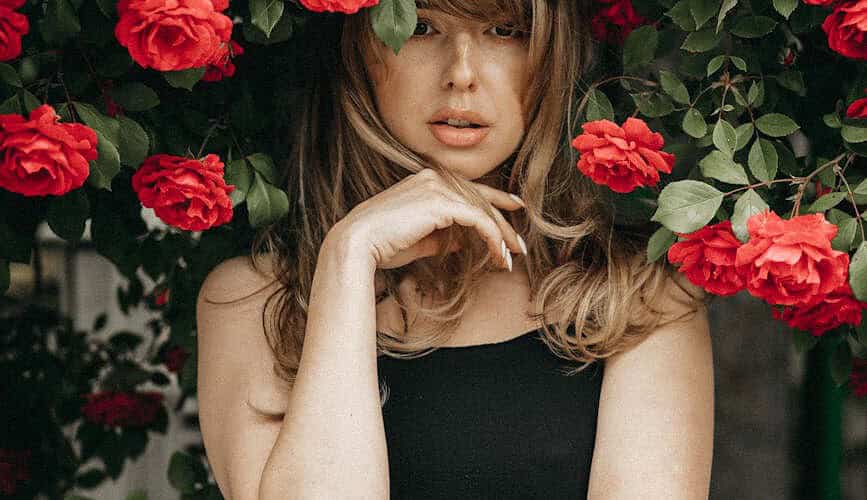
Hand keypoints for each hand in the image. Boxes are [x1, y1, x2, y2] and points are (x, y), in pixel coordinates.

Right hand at [328, 168, 525, 270]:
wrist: (359, 243)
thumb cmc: (384, 244)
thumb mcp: (422, 240)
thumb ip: (445, 235)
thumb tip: (465, 240)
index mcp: (427, 181)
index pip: (469, 187)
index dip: (496, 197)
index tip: (516, 206)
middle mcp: (434, 179)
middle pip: (481, 199)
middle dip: (504, 224)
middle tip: (520, 247)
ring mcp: (437, 188)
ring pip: (483, 210)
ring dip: (500, 236)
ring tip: (510, 258)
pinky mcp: (441, 203)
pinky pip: (478, 220)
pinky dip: (492, 238)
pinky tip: (498, 255)